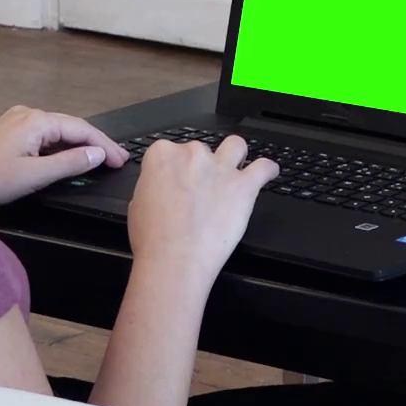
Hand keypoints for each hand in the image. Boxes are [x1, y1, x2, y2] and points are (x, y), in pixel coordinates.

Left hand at [0, 105, 127, 206]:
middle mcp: (27, 114)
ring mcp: (16, 121)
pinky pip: (43, 136)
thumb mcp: (35, 175)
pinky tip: (67, 157)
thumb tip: (96, 155)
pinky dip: (60, 147)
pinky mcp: (8, 132)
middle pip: (71, 127)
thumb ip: (70, 163)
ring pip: (57, 131)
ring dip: (78, 145)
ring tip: (98, 160)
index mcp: (36, 121)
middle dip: (95, 144)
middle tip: (116, 161)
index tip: (121, 160)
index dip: (104, 145)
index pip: (81, 129)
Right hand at [127, 135, 278, 288]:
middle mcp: (192, 155)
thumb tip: (160, 190)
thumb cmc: (153, 239)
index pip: (170, 150)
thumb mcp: (136, 206)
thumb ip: (152, 188)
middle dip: (202, 167)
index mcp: (162, 155)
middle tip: (200, 190)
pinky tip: (268, 173)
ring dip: (235, 156)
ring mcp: (220, 167)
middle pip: (201, 150)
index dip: (175, 168)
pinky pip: (264, 167)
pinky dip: (268, 169)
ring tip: (236, 169)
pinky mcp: (243, 185)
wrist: (174, 259)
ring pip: (235, 146)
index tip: (176, 181)